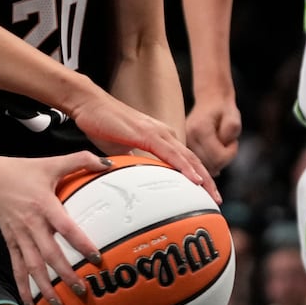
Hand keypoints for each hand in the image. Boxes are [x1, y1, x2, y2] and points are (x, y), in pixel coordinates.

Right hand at [0, 152, 108, 304]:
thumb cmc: (21, 171)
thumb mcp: (50, 162)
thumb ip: (80, 160)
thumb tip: (108, 164)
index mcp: (44, 204)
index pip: (65, 227)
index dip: (80, 242)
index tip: (95, 258)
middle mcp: (31, 224)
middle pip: (49, 254)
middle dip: (65, 274)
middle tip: (81, 290)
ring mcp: (19, 236)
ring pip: (32, 266)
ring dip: (45, 287)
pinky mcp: (11, 243)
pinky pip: (17, 268)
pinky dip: (23, 288)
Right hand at [66, 93, 214, 195]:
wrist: (88, 104)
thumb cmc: (102, 124)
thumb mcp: (120, 151)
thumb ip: (132, 163)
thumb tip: (134, 182)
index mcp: (159, 137)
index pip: (184, 161)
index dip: (198, 177)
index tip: (205, 195)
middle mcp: (164, 133)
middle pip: (192, 160)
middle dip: (207, 181)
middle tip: (217, 200)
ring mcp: (157, 132)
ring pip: (187, 158)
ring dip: (202, 177)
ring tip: (212, 195)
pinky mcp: (147, 133)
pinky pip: (171, 154)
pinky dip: (185, 168)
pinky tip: (194, 180)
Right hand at [186, 92, 241, 173]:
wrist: (210, 100)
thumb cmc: (224, 110)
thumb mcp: (233, 119)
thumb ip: (229, 135)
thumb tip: (219, 161)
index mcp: (200, 129)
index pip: (218, 157)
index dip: (231, 153)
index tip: (233, 142)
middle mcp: (188, 137)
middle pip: (211, 165)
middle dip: (224, 158)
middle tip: (227, 142)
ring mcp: (184, 142)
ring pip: (205, 168)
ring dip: (217, 160)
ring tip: (220, 144)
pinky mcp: (184, 147)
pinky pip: (199, 164)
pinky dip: (209, 161)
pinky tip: (213, 150)